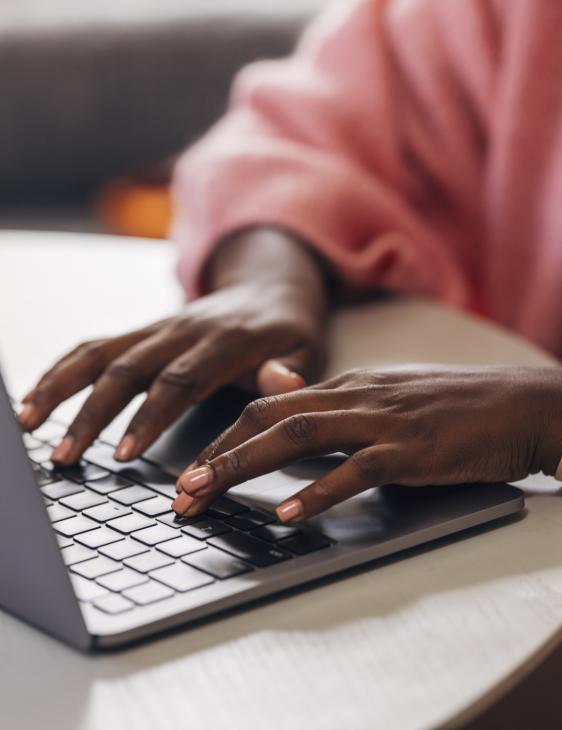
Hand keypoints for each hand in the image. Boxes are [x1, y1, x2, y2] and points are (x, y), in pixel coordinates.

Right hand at [17, 228, 327, 465]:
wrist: (269, 287)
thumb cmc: (287, 330)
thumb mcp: (305, 348)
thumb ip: (292, 368)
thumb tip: (284, 380)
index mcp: (224, 341)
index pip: (180, 379)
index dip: (149, 415)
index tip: (125, 453)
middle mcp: (183, 331)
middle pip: (128, 368)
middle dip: (93, 413)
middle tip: (67, 456)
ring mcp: (159, 328)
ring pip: (100, 353)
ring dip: (61, 387)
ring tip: (29, 425)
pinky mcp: (144, 332)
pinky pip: (95, 345)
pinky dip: (62, 369)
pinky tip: (36, 397)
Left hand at [172, 366, 561, 520]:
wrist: (525, 404)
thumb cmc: (460, 406)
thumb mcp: (391, 395)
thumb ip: (338, 400)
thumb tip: (284, 392)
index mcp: (351, 384)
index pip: (271, 403)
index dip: (224, 435)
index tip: (192, 466)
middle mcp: (358, 394)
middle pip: (270, 417)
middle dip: (216, 453)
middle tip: (178, 492)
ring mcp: (385, 419)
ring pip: (298, 435)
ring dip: (245, 466)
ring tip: (205, 496)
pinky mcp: (414, 448)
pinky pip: (356, 469)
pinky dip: (319, 490)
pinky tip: (289, 512)